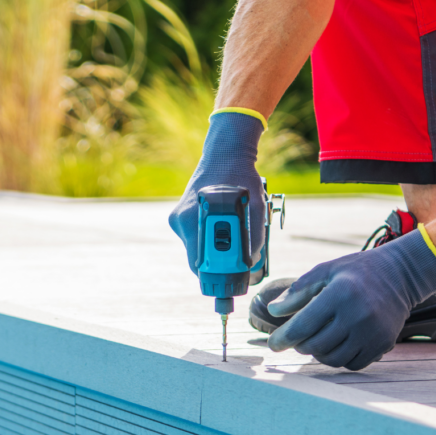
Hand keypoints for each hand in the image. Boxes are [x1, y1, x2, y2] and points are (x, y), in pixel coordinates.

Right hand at [168, 111, 266, 273]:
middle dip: (217, 266)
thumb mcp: (256, 207)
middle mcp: (181, 221)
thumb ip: (255, 236)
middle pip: (196, 260)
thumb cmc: (242, 179)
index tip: (232, 281)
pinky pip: (194, 238)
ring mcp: (178, 219)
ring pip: (195, 250)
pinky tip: (222, 228)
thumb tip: (253, 261)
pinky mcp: (179, 216)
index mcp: (194, 220)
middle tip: (238, 266)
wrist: (225, 153)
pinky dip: (208, 239)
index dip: (216, 275)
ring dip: (213, 252)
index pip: (198, 264)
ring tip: (233, 240)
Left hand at [266, 230, 435, 369]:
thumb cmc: (357, 272)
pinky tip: (337, 345)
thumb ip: (299, 290)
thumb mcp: (326, 271)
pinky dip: (340, 359)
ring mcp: (373, 332)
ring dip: (319, 354)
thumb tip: (272, 310)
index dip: (283, 338)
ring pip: (334, 359)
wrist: (401, 275)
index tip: (273, 344)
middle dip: (301, 345)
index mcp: (340, 294)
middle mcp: (358, 315)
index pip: (303, 325)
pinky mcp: (384, 344)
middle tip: (298, 338)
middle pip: (316, 346)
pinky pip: (353, 364)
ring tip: (317, 340)